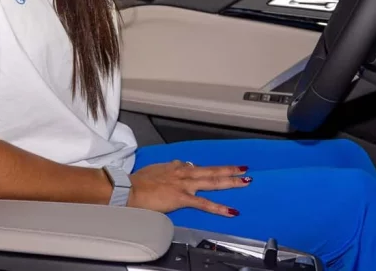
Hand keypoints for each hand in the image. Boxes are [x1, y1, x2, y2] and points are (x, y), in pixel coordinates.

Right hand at [127, 160, 250, 216]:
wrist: (130, 189)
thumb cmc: (138, 181)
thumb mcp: (155, 170)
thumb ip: (167, 168)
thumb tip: (174, 165)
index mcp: (177, 167)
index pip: (197, 167)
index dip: (210, 169)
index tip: (221, 169)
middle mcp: (184, 173)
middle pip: (212, 171)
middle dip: (230, 170)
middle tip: (245, 169)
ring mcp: (185, 185)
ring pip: (213, 182)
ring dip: (231, 181)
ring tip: (246, 181)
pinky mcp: (182, 198)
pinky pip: (204, 204)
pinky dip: (219, 208)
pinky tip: (231, 211)